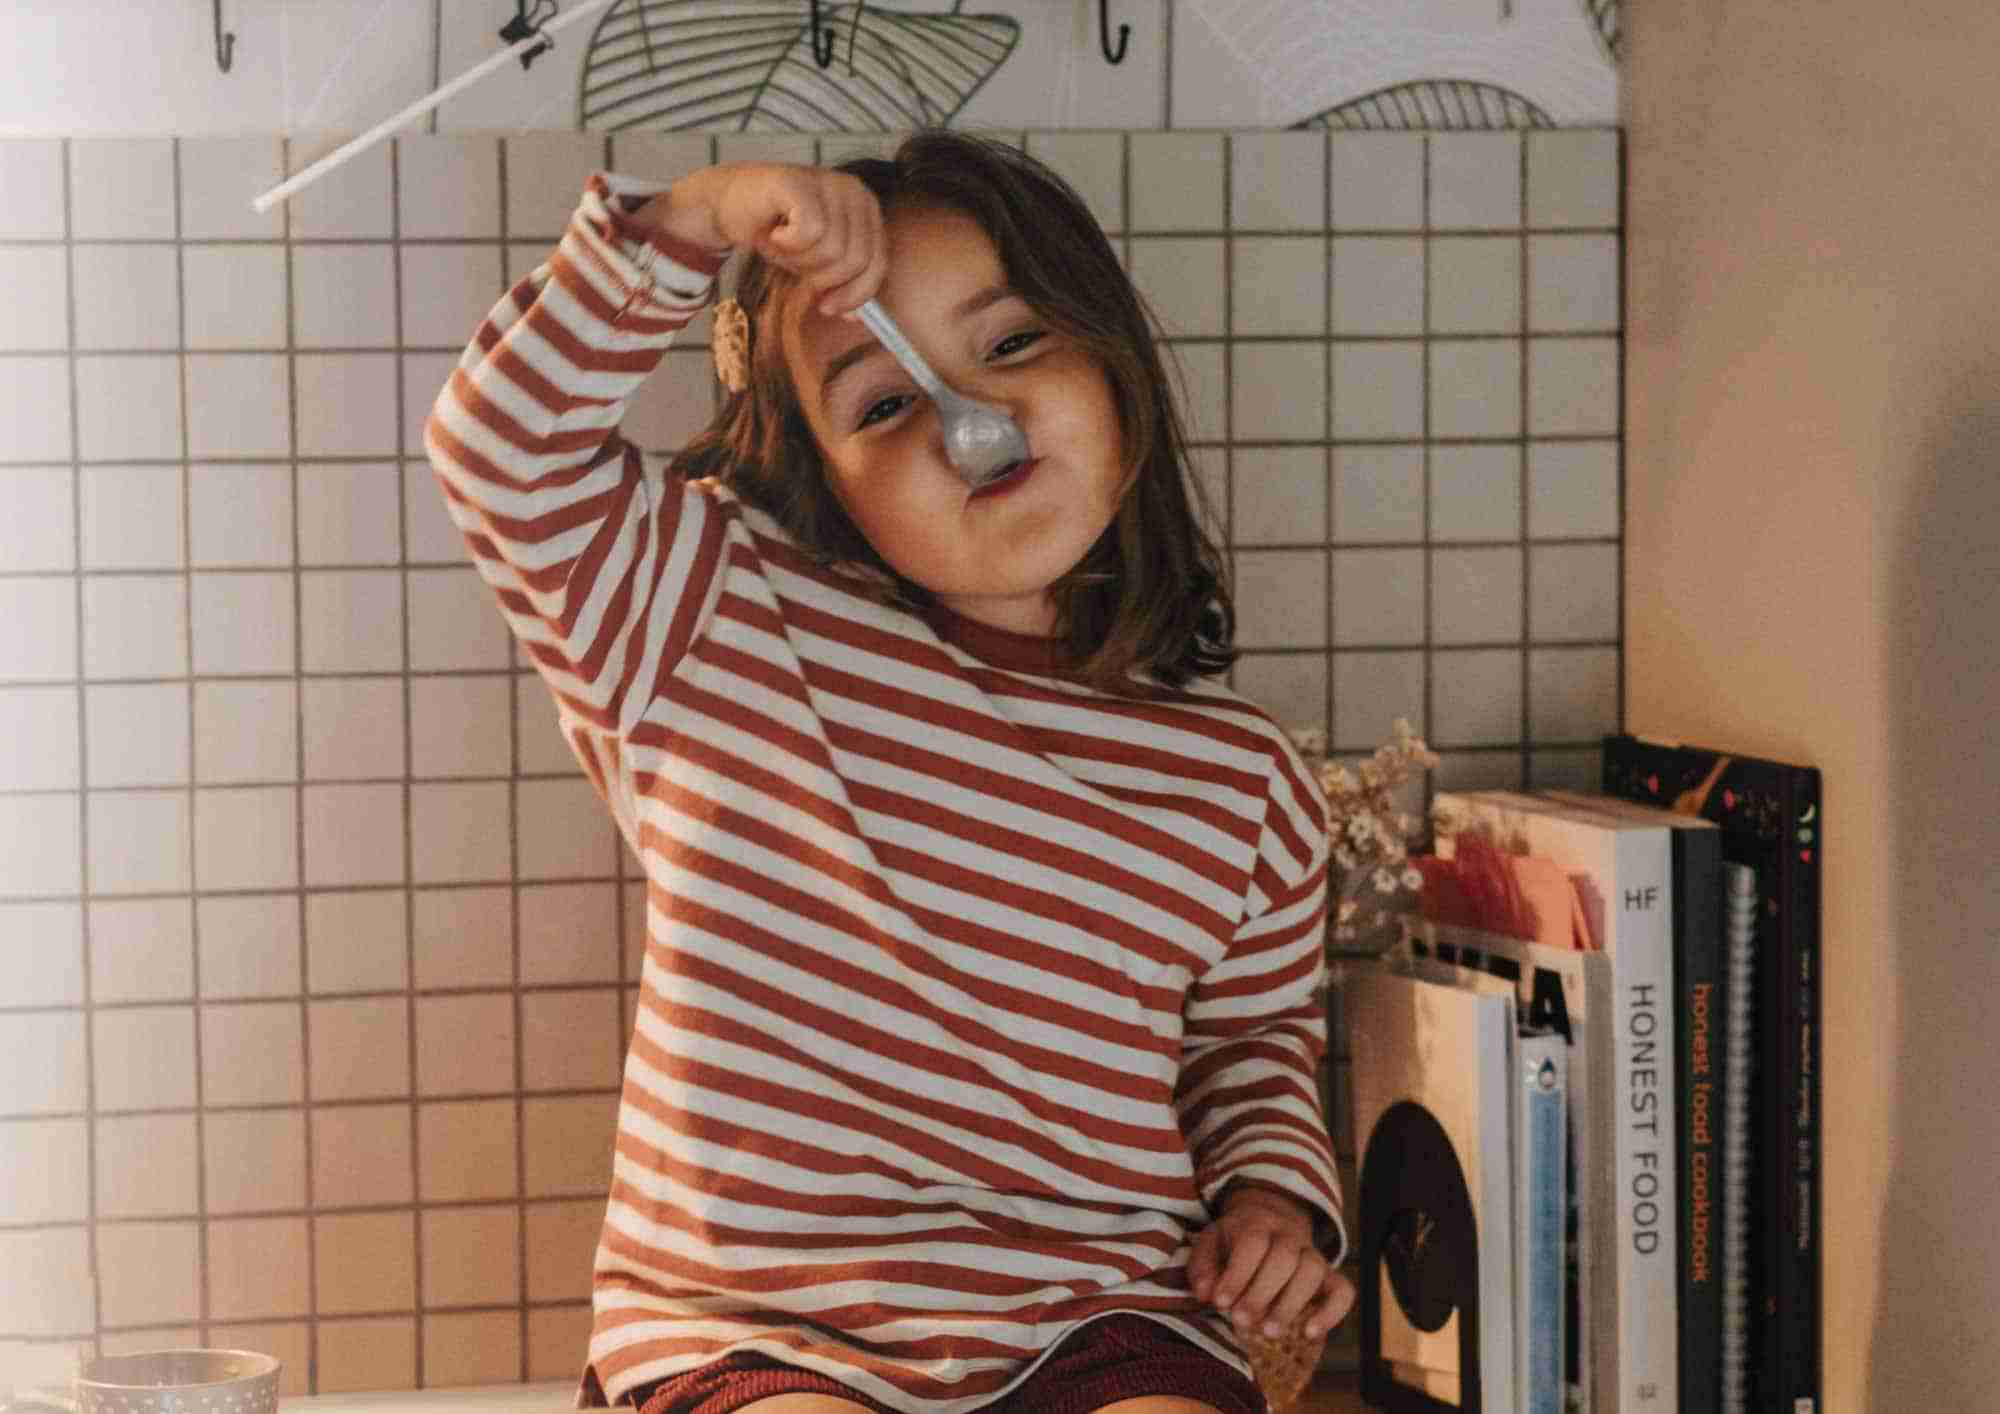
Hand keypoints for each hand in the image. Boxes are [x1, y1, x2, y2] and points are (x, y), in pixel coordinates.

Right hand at [637, 162, 886, 315]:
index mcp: (867, 208)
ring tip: (783, 244)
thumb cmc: (777, 232)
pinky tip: (774, 232)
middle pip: (856, 260)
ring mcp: (828, 182)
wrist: (729, 206)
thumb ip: (841, 286)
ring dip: (799, 259)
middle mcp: (854, 190)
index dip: (855, 293)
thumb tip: (856, 318)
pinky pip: (809, 232)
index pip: (878, 262)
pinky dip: (787, 243)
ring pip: (832, 249)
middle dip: (822, 276)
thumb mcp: (816, 265)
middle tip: (796, 266)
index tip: (828, 307)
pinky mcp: (800, 182)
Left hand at [1188, 1184, 1355, 1341]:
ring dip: (1291, 1304)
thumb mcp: (1210, 1244)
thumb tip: (1205, 1293)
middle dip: (1261, 1293)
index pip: (1252, 1243)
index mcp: (1256, 1224)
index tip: (1220, 1303)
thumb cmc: (1233, 1242)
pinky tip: (1310, 1333)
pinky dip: (1331, 1313)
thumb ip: (1203, 1267)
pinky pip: (1343, 1290)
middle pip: (1284, 1257)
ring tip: (1269, 1332)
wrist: (1270, 1221)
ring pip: (1313, 1271)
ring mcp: (1312, 1254)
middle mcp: (1288, 1235)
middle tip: (1241, 1322)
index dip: (1237, 1274)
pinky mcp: (1330, 1276)